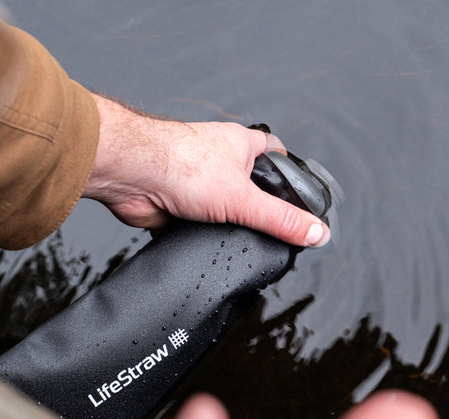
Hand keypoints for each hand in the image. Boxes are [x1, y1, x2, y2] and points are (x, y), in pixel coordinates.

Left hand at [82, 94, 329, 246]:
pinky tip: (208, 243)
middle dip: (256, 205)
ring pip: (222, 205)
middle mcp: (218, 158)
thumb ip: (281, 219)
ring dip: (227, 222)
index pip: (274, 151)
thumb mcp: (245, 199)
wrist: (131, 174)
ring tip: (237, 238)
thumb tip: (316, 232)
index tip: (297, 193)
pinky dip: (203, 234)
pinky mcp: (177, 202)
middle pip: (248, 183)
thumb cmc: (181, 165)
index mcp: (241, 144)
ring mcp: (196, 180)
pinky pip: (199, 222)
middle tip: (270, 227)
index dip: (287, 170)